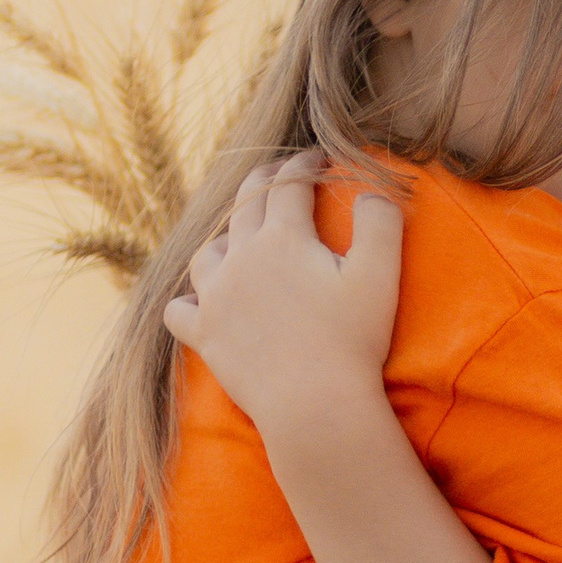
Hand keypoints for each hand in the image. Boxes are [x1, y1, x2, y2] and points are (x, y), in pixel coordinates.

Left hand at [161, 154, 403, 436]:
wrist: (315, 406)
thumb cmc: (353, 341)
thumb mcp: (381, 276)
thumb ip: (381, 223)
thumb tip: (374, 192)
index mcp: (282, 238)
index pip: (289, 183)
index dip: (304, 163)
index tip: (317, 156)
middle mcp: (240, 258)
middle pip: (245, 204)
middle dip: (263, 182)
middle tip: (279, 177)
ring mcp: (216, 297)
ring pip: (208, 251)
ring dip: (225, 238)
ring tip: (239, 241)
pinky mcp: (205, 336)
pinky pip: (180, 308)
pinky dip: (188, 299)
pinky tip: (200, 300)